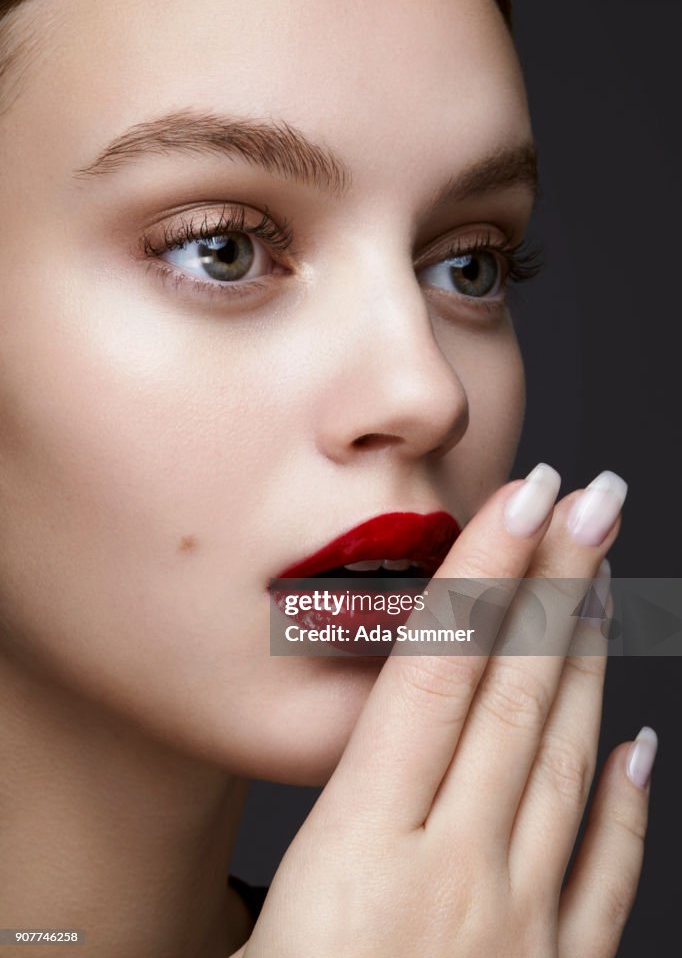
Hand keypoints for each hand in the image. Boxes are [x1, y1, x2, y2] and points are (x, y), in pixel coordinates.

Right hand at [240, 467, 653, 957]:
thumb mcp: (253, 935)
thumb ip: (288, 847)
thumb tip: (289, 768)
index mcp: (358, 849)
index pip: (433, 676)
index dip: (482, 576)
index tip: (523, 500)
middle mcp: (451, 872)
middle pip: (510, 698)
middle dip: (553, 585)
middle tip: (594, 503)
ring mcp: (516, 927)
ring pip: (561, 764)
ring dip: (585, 662)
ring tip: (603, 584)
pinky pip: (608, 879)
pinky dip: (630, 808)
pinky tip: (641, 747)